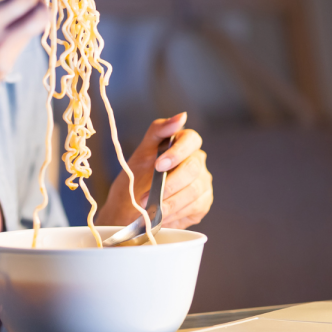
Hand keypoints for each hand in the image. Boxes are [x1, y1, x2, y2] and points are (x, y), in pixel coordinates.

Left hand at [99, 113, 212, 229]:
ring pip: (193, 192)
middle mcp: (197, 163)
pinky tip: (161, 215)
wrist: (129, 207)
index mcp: (184, 144)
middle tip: (147, 196)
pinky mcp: (202, 204)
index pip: (192, 140)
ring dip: (168, 202)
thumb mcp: (142, 151)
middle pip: (192, 169)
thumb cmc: (136, 176)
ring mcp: (202, 184)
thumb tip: (182, 116)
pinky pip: (194, 208)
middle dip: (169, 184)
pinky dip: (174, 213)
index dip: (177, 152)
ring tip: (149, 209)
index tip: (158, 165)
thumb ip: (159, 130)